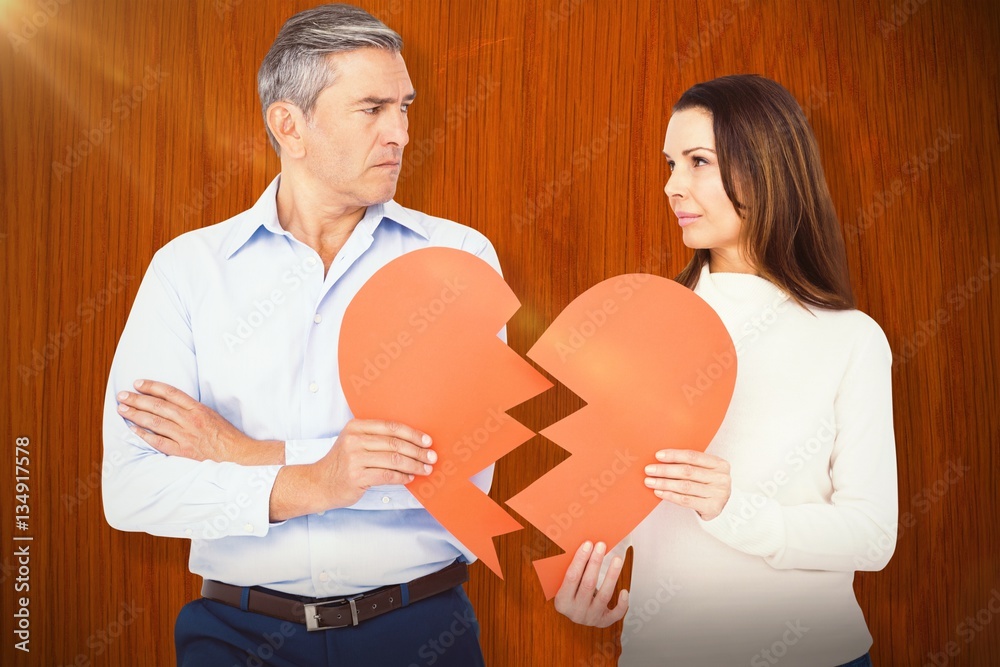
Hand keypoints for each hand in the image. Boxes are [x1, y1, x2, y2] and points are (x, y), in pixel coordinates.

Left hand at [116, 379, 282, 465]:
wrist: (239, 455)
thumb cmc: (228, 436)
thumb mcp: (213, 415)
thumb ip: (193, 410)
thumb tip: (173, 405)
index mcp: (198, 409)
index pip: (171, 393)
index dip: (153, 387)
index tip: (138, 383)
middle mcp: (190, 420)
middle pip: (159, 406)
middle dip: (138, 400)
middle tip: (122, 395)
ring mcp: (185, 436)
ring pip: (156, 422)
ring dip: (136, 415)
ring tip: (122, 409)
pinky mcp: (183, 451)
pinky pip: (159, 442)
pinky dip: (145, 435)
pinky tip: (133, 429)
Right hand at [282, 419, 436, 515]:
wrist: (319, 483)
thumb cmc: (341, 463)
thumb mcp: (354, 443)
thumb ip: (376, 438)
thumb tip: (411, 442)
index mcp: (356, 427)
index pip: (391, 427)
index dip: (412, 433)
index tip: (427, 441)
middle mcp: (354, 440)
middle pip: (395, 443)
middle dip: (417, 450)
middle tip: (431, 457)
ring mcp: (354, 458)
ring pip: (393, 459)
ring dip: (414, 465)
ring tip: (425, 469)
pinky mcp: (356, 476)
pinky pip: (387, 475)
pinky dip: (402, 477)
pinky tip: (410, 478)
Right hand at [553, 541, 628, 626]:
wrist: (576, 614)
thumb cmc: (572, 594)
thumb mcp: (565, 585)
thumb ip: (573, 571)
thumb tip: (586, 546)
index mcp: (562, 601)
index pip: (571, 577)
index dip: (580, 559)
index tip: (588, 544)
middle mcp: (576, 612)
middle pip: (588, 584)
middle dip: (595, 563)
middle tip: (601, 546)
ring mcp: (590, 618)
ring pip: (604, 596)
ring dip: (611, 576)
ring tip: (617, 559)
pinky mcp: (603, 622)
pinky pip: (616, 614)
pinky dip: (622, 603)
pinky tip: (625, 590)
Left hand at [644, 449, 730, 520]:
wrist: (721, 504)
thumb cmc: (708, 483)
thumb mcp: (705, 469)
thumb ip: (689, 463)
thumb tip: (661, 458)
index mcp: (720, 464)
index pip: (693, 456)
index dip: (674, 455)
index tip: (658, 455)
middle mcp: (721, 478)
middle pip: (687, 471)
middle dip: (665, 470)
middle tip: (649, 470)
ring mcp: (718, 494)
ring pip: (685, 487)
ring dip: (664, 483)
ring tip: (650, 482)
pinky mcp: (712, 508)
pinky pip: (686, 501)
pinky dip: (670, 496)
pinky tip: (659, 492)